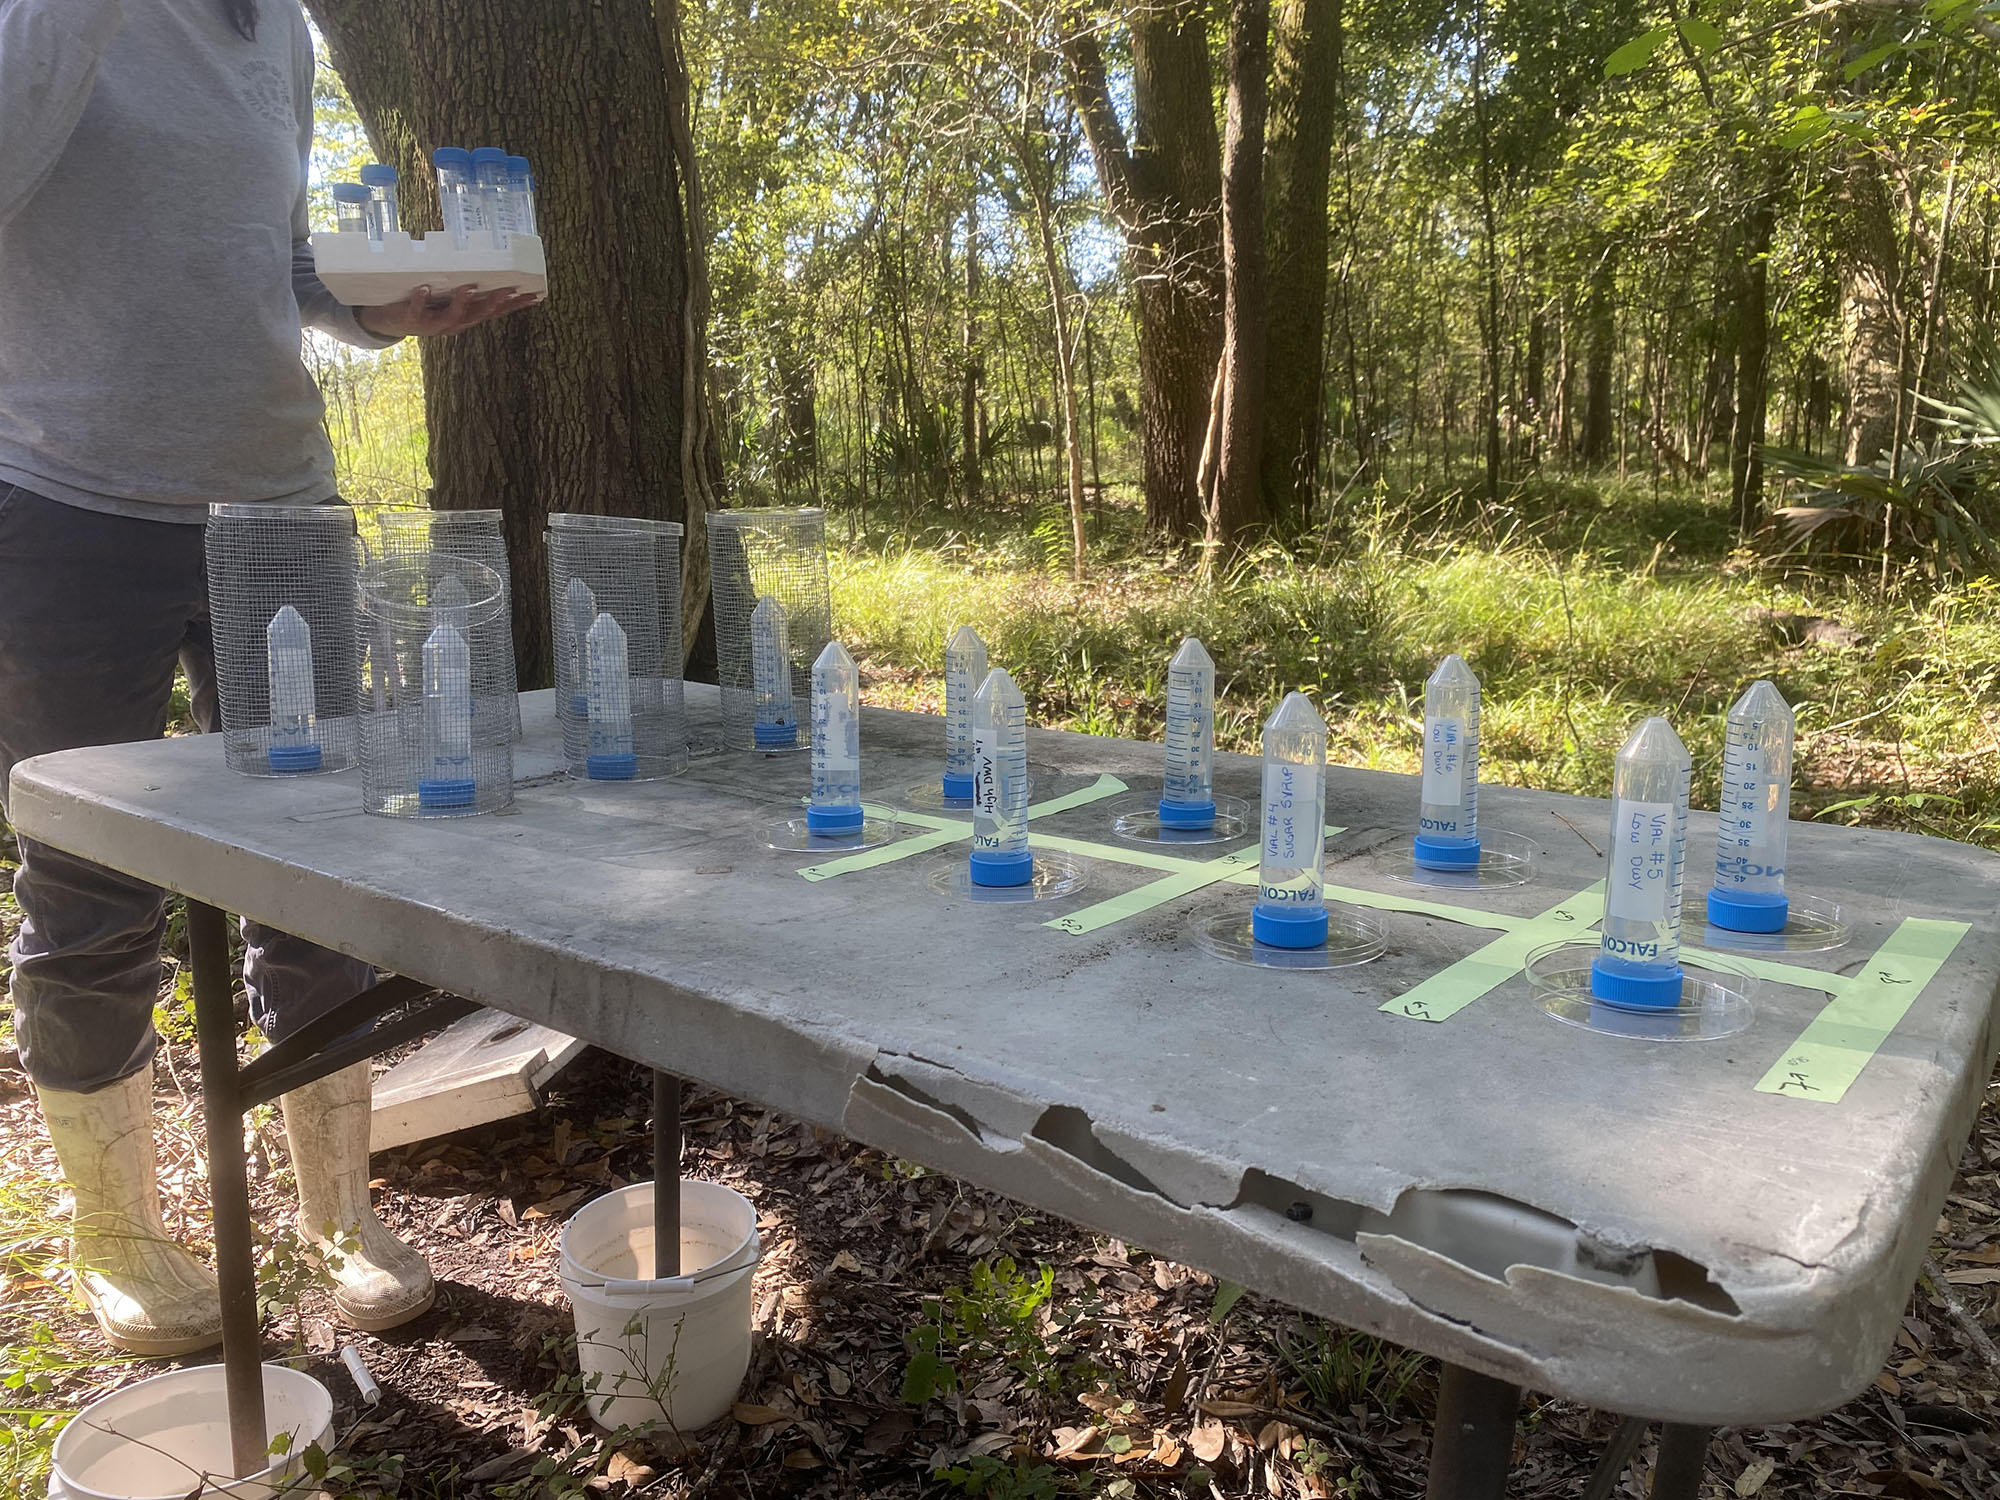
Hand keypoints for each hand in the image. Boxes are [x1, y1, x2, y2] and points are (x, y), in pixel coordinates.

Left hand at [357, 283, 542, 339]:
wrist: (388, 322)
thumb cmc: (422, 305)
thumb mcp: (446, 298)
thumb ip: (464, 288)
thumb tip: (481, 263)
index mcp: (466, 317)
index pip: (496, 311)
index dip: (516, 305)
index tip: (535, 295)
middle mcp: (454, 323)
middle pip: (479, 315)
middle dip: (495, 303)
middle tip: (510, 290)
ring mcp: (433, 324)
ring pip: (452, 316)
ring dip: (461, 302)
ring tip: (468, 288)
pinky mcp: (411, 319)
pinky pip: (417, 309)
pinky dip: (421, 298)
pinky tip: (424, 287)